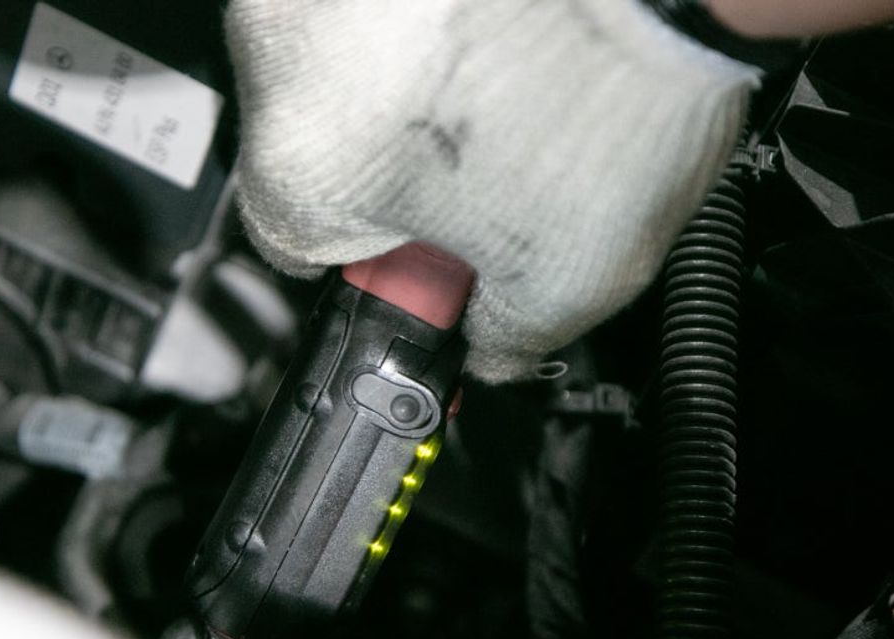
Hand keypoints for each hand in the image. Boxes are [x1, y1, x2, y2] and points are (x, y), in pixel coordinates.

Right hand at [226, 0, 757, 381]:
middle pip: (316, 144)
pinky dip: (426, 17)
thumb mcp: (565, 276)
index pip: (292, 247)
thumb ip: (501, 340)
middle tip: (488, 161)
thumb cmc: (612, 88)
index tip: (421, 249)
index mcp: (300, 163)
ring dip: (409, 80)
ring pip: (345, 60)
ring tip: (508, 81)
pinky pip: (380, 2)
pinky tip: (501, 27)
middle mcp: (281, 51)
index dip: (368, 258)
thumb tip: (488, 349)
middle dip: (391, 162)